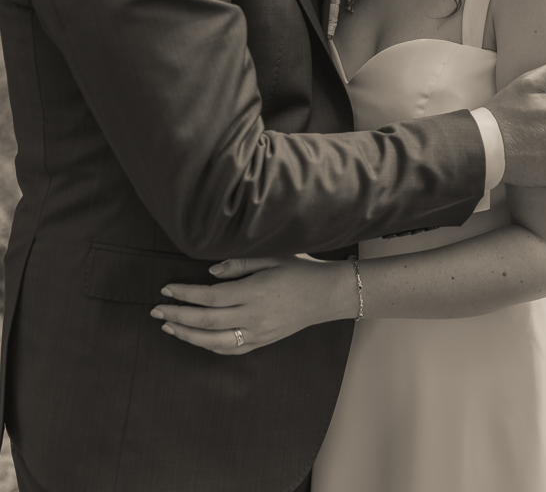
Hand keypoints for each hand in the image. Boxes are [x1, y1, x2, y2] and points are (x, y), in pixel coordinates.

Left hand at [150, 255, 356, 353]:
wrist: (325, 296)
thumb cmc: (299, 270)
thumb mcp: (271, 257)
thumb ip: (239, 264)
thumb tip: (210, 272)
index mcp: (254, 292)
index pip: (210, 296)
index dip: (185, 294)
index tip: (166, 289)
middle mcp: (253, 317)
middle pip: (206, 321)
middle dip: (177, 316)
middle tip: (156, 310)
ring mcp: (258, 333)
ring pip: (214, 341)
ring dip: (188, 335)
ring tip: (169, 326)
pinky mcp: (262, 342)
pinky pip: (229, 350)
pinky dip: (208, 346)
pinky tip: (195, 338)